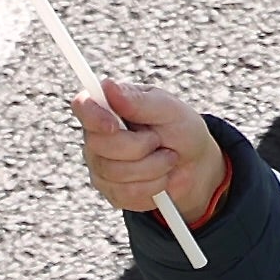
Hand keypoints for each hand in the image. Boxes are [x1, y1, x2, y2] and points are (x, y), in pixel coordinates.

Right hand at [73, 75, 229, 226]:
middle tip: (159, 140)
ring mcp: (100, 166)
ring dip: (153, 166)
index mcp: (109, 108)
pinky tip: (160, 176)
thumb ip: (139, 101)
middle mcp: (97, 137)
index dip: (93, 116)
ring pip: (116, 172)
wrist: (195, 165)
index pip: (83, 106)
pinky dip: (153, 185)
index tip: (113, 124)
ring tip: (166, 157)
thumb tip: (108, 86)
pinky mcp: (111, 191)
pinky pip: (127, 193)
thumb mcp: (169, 109)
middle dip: (140, 146)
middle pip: (100, 145)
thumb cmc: (181, 129)